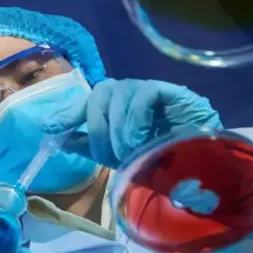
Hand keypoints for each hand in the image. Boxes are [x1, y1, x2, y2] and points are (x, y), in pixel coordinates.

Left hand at [41, 78, 221, 166]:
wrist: (203, 163)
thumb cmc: (158, 157)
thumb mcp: (117, 155)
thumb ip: (89, 146)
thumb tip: (58, 140)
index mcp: (112, 105)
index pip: (84, 101)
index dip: (67, 113)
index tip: (49, 128)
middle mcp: (127, 92)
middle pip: (98, 94)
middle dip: (96, 126)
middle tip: (106, 154)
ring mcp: (148, 89)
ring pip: (118, 93)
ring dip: (116, 127)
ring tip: (125, 152)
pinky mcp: (170, 91)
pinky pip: (143, 94)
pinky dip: (134, 118)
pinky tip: (138, 139)